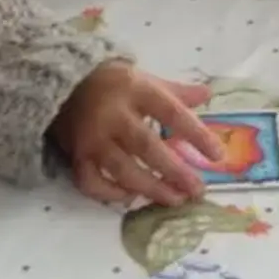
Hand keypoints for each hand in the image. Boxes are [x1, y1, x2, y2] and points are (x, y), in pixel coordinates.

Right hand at [51, 62, 224, 206]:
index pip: (171, 113)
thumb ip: (176, 91)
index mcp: (135, 90)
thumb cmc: (111, 82)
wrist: (60, 82)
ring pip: (122, 169)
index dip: (196, 135)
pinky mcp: (76, 155)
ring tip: (175, 200)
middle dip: (175, 171)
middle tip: (197, 189)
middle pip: (147, 147)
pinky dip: (111, 194)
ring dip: (151, 188)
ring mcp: (92, 137)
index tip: (217, 155)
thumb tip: (209, 94)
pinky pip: (92, 182)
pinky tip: (131, 199)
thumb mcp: (145, 78)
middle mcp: (113, 115)